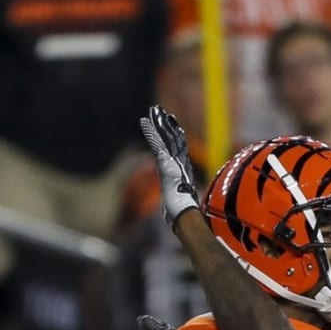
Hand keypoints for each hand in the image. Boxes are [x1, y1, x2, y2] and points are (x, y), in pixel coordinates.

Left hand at [138, 106, 199, 228]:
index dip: (176, 136)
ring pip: (166, 138)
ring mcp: (173, 163)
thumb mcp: (176, 210)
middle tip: (160, 110)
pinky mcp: (165, 164)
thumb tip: (171, 220)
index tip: (172, 125)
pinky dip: (151, 132)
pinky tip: (145, 121)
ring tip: (154, 109)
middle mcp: (179, 164)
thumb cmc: (182, 218)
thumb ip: (173, 209)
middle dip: (166, 124)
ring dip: (159, 123)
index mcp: (182, 172)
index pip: (179, 149)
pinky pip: (157, 144)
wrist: (185, 216)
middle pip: (173, 139)